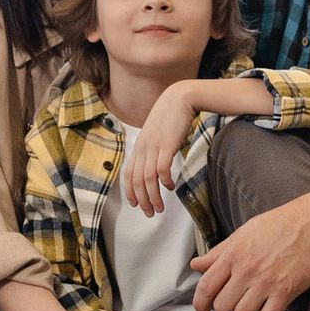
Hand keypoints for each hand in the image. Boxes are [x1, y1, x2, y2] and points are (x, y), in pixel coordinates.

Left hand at [123, 83, 201, 214]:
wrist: (180, 97)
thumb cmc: (171, 115)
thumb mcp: (157, 132)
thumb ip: (153, 147)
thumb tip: (157, 162)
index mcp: (139, 146)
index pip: (128, 174)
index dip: (130, 192)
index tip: (137, 205)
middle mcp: (143, 148)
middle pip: (137, 181)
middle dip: (142, 200)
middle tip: (150, 213)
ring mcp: (153, 147)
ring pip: (147, 179)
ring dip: (153, 197)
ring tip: (159, 208)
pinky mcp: (166, 145)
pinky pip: (161, 169)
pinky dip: (164, 182)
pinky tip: (170, 187)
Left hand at [191, 192, 309, 310]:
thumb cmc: (278, 225)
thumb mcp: (243, 233)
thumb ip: (219, 252)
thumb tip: (196, 265)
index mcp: (233, 254)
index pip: (206, 286)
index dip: (200, 303)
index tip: (203, 310)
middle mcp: (247, 269)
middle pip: (223, 306)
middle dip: (226, 310)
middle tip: (235, 304)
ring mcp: (266, 281)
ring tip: (253, 306)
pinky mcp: (286, 290)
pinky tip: (270, 309)